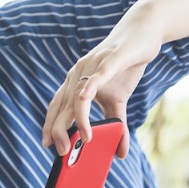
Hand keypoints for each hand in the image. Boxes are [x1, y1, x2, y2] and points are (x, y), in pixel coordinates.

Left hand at [42, 11, 165, 157]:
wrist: (141, 34)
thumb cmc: (125, 66)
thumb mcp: (120, 99)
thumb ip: (117, 124)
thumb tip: (120, 153)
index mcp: (76, 82)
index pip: (57, 106)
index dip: (50, 125)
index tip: (47, 145)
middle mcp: (78, 73)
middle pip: (63, 105)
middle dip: (60, 130)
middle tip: (62, 152)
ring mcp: (93, 65)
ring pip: (79, 95)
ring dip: (80, 118)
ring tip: (84, 139)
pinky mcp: (111, 59)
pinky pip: (98, 75)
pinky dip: (90, 87)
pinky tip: (84, 98)